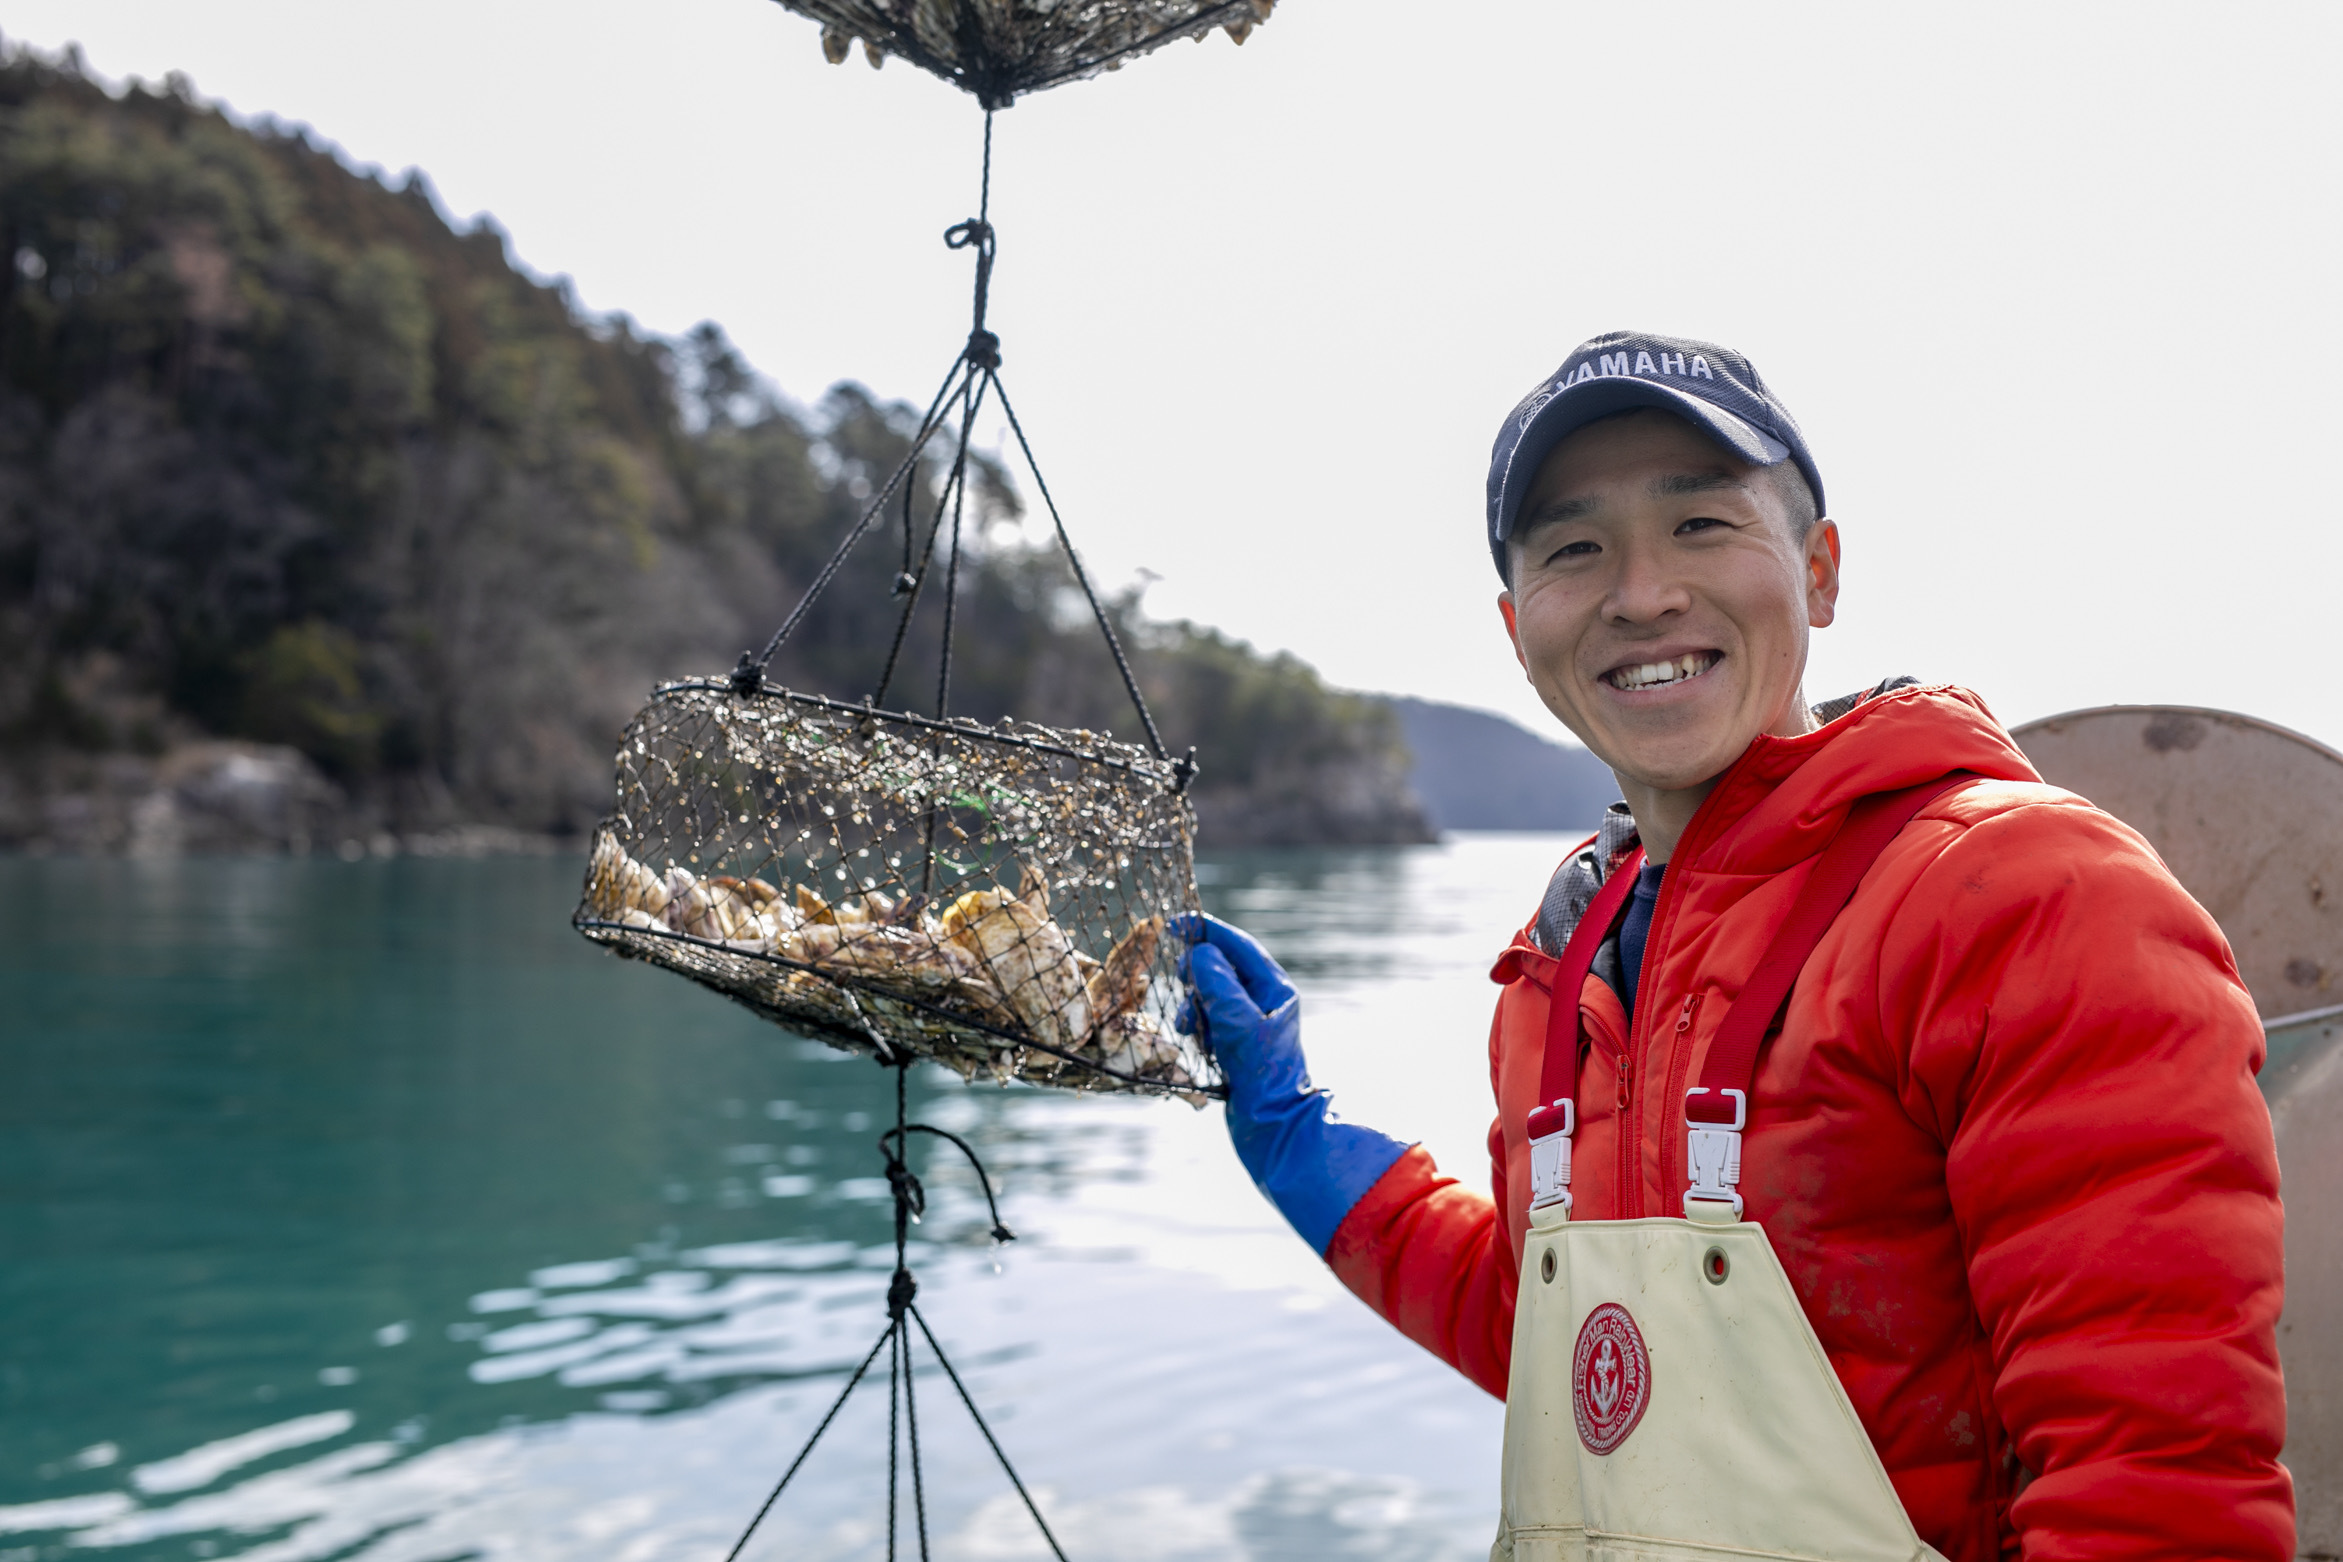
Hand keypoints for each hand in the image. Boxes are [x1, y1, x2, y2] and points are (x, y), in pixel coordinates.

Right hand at [1176, 915, 1407, 1253]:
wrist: (1275, 1130)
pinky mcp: (1235, 1047)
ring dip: (1195, 1005)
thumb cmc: (1264, 1077)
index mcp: (1275, 990)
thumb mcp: (1240, 1026)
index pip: (1237, 946)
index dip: (1206, 931)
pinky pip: (1208, 1021)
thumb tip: (1200, 953)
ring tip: (1190, 1026)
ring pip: (1210, 995)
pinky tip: (1198, 1044)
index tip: (1173, 923)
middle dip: (1197, 974)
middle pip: (1221, 967)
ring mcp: (1249, 1025)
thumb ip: (1219, 986)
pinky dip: (1198, 1026)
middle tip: (1182, 985)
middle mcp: (1264, 1003)